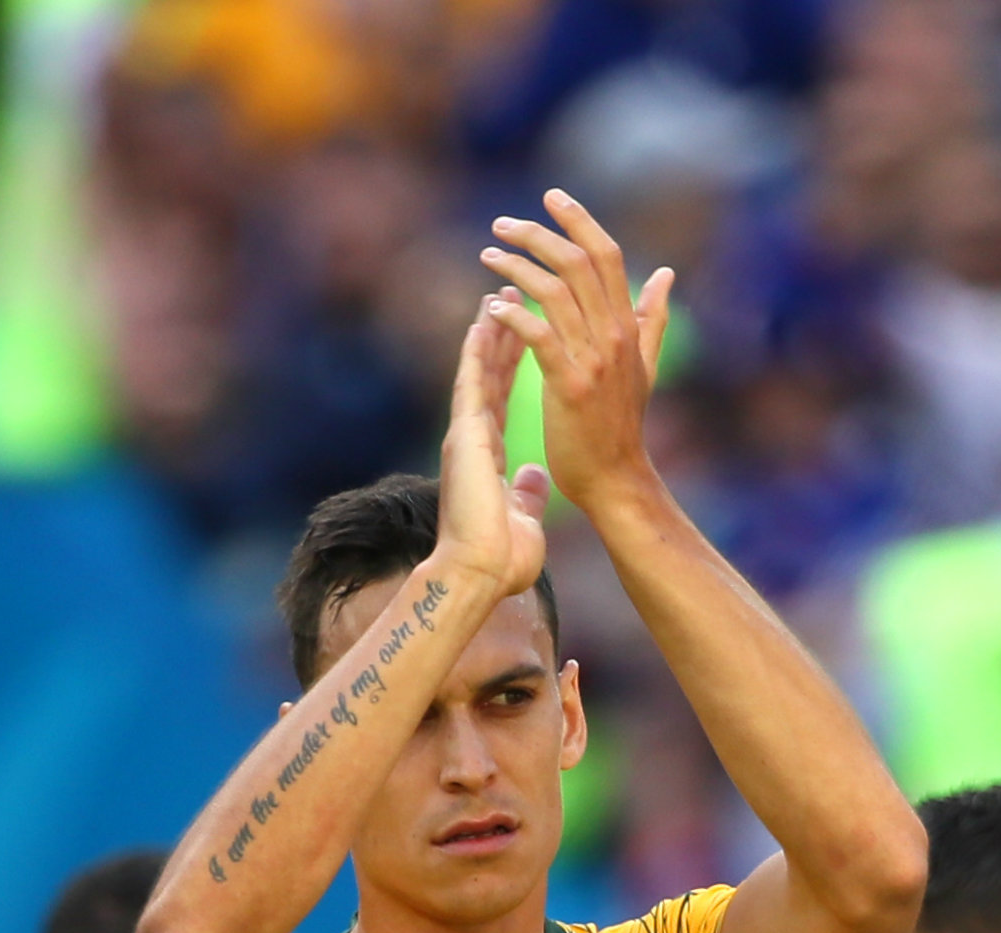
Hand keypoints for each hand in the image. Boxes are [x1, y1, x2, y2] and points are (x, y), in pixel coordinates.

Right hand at [435, 310, 549, 603]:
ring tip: (501, 289)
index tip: (525, 325)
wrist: (477, 576)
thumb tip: (535, 478)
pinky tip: (484, 320)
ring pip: (479, 369)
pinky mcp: (465, 438)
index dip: (513, 358)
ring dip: (491, 329)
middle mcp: (474, 437)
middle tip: (512, 289)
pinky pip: (472, 384)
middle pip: (490, 371)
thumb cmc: (498, 560)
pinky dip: (478, 352)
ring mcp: (466, 435)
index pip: (503, 393)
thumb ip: (526, 493)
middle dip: (503, 330)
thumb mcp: (522, 518)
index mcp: (489, 453)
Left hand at [480, 189, 672, 511]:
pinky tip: (493, 307)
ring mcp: (594, 359)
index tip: (551, 197)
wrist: (617, 480)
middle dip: (537, 234)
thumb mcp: (646, 365)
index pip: (605, 255)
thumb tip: (666, 274)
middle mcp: (614, 335)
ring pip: (554, 291)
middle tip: (502, 225)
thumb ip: (653, 318)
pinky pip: (540, 335)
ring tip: (488, 257)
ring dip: (516, 267)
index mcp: (627, 326)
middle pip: (577, 263)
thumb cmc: (622, 426)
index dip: (579, 220)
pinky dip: (514, 315)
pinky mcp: (569, 385)